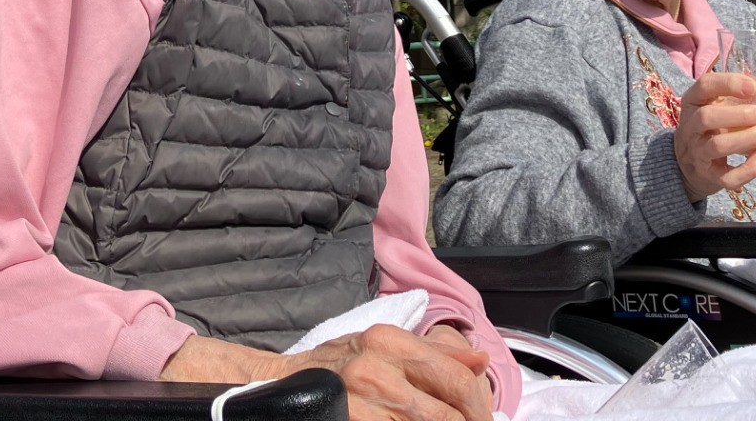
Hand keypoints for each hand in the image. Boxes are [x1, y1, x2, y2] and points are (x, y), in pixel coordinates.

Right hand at [162, 325, 492, 420]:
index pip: (457, 377)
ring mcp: (364, 405)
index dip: (480, 406)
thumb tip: (480, 358)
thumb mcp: (378, 346)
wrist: (272, 388)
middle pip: (449, 413)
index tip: (483, 419)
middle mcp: (378, 370)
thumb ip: (431, 352)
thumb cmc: (329, 368)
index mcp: (389, 341)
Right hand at [674, 69, 755, 202]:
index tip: (753, 86)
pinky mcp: (709, 176)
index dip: (728, 83)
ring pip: (717, 146)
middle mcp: (690, 127)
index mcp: (693, 102)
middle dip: (740, 115)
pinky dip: (748, 169)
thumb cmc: (713, 128)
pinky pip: (727, 177)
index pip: (704, 85)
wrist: (690, 166)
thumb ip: (751, 92)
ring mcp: (697, 153)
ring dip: (747, 138)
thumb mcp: (723, 106)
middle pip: (707, 117)